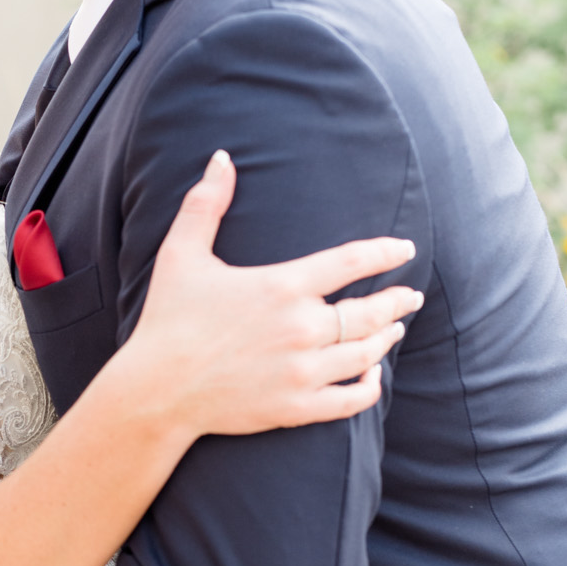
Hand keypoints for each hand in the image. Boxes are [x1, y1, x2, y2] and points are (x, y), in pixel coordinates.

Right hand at [127, 152, 423, 435]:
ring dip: (386, 339)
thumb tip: (222, 158)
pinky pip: (351, 400)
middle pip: (369, 312)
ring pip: (366, 354)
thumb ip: (205, 204)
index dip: (385, 252)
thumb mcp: (181, 254)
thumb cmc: (167, 320)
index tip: (404, 249)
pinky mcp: (296, 407)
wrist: (156, 391)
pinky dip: (369, 387)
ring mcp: (302, 371)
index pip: (351, 262)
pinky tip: (372, 376)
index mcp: (282, 286)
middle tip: (410, 297)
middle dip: (397, 302)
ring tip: (394, 331)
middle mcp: (301, 328)